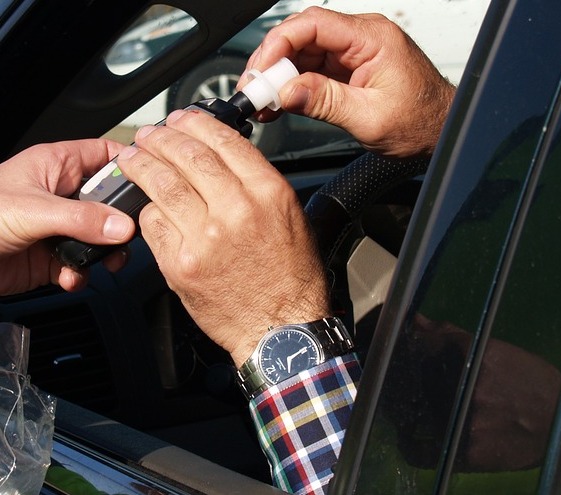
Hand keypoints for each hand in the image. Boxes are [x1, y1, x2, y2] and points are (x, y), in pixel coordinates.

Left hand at [0, 140, 134, 294]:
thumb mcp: (33, 210)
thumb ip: (82, 218)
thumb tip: (122, 225)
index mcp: (56, 166)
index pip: (104, 154)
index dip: (129, 163)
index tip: (151, 180)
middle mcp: (61, 194)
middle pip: (110, 200)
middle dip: (122, 221)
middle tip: (130, 234)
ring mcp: (58, 226)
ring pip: (102, 235)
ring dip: (107, 252)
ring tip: (104, 261)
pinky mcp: (52, 256)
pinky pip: (82, 263)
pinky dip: (82, 273)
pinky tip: (70, 276)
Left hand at [117, 109, 331, 365]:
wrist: (282, 329)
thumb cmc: (292, 279)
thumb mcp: (293, 219)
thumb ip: (259, 186)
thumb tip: (225, 160)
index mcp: (270, 194)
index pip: (224, 141)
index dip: (196, 123)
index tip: (184, 119)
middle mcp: (238, 210)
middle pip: (187, 156)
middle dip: (162, 137)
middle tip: (151, 134)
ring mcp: (206, 237)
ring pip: (162, 185)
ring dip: (142, 164)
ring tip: (133, 157)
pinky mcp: (181, 264)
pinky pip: (153, 224)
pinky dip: (147, 209)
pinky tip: (145, 203)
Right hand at [242, 7, 455, 157]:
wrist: (441, 132)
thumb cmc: (421, 122)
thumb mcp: (370, 118)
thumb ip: (326, 102)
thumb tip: (287, 92)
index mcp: (373, 39)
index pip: (314, 24)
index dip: (279, 44)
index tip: (261, 71)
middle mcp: (363, 38)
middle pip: (304, 36)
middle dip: (273, 61)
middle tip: (254, 90)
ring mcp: (356, 53)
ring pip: (305, 53)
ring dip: (281, 75)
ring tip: (262, 101)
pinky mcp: (351, 69)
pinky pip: (315, 69)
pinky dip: (295, 84)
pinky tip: (280, 101)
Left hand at [388, 315, 560, 471]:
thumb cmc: (534, 383)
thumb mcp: (500, 351)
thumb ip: (453, 337)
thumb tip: (417, 321)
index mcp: (481, 357)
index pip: (431, 347)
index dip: (419, 349)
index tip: (412, 352)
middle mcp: (472, 389)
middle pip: (424, 380)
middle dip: (419, 380)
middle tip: (419, 383)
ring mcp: (470, 422)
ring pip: (424, 412)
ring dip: (419, 409)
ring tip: (422, 408)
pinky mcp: (470, 453)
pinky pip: (424, 452)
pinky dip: (411, 446)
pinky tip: (409, 438)